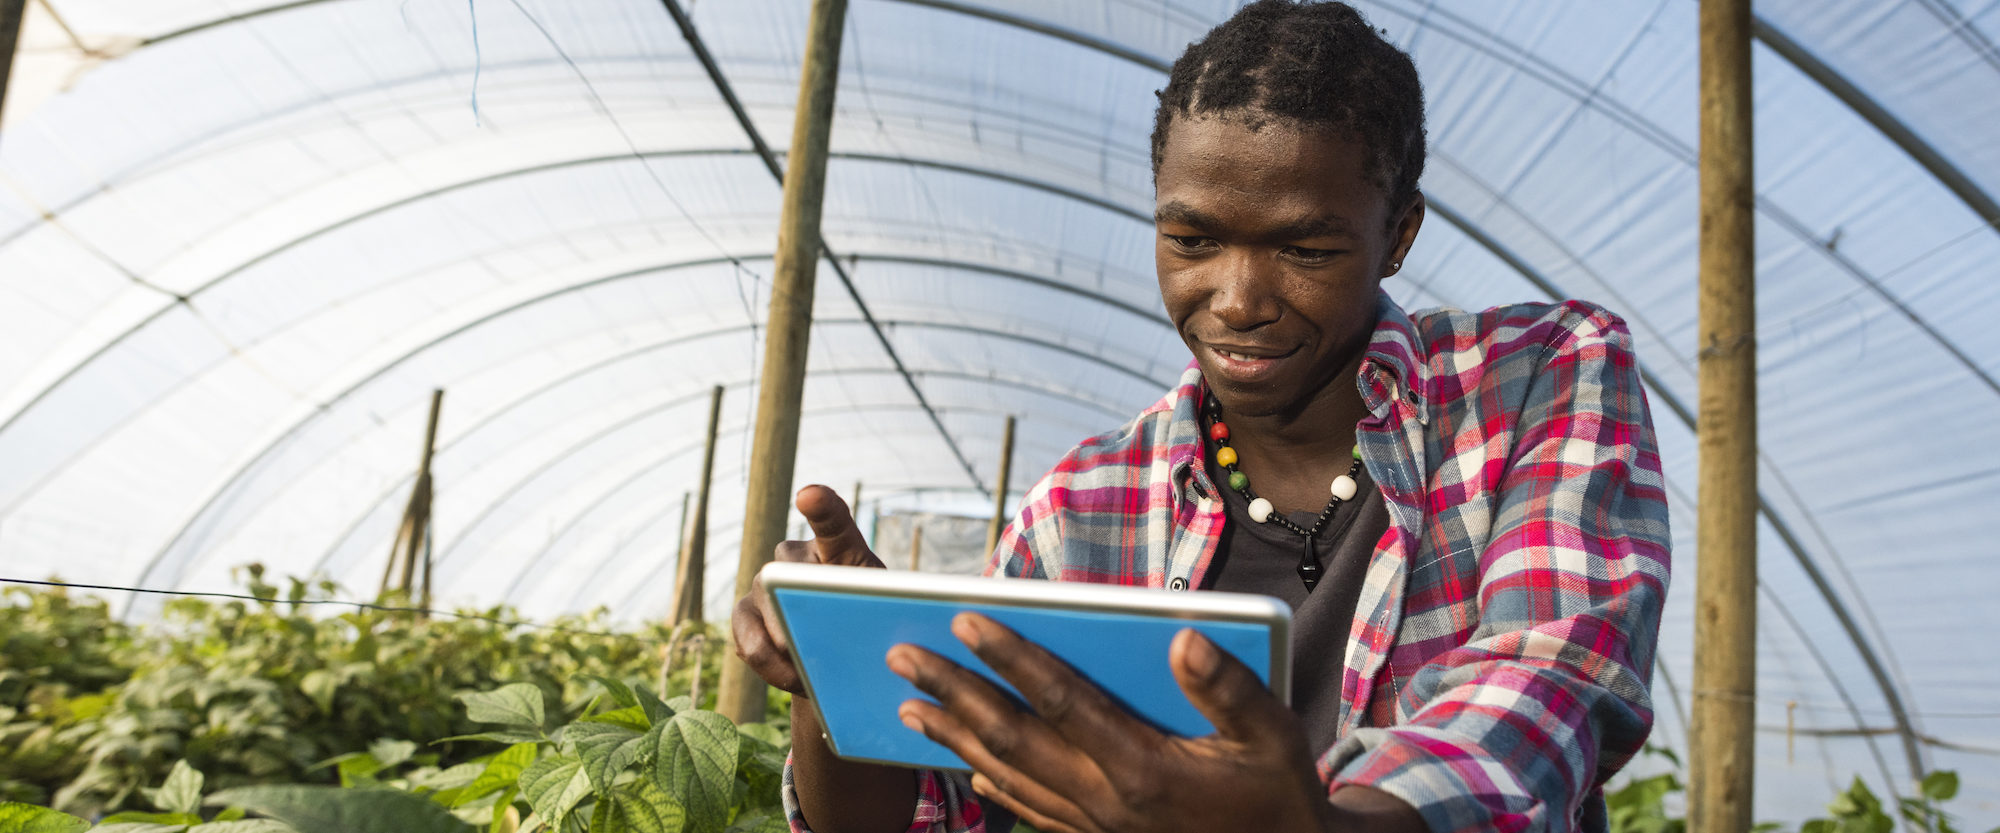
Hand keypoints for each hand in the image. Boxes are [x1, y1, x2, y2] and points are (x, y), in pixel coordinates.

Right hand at [730, 485, 883, 693]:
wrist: (839, 656)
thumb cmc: (868, 625)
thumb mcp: (880, 614)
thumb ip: (866, 611)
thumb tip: (839, 632)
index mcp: (838, 548)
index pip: (832, 520)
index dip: (821, 507)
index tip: (809, 495)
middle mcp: (792, 556)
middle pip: (789, 575)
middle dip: (799, 614)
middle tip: (821, 646)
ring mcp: (762, 582)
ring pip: (764, 611)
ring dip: (786, 651)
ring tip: (809, 677)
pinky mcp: (741, 614)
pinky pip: (748, 643)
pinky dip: (770, 668)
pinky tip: (791, 678)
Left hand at [884, 613, 1336, 832]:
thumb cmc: (1279, 797)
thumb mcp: (1276, 739)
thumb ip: (1230, 689)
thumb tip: (1183, 637)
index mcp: (1142, 768)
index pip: (1060, 701)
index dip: (1009, 658)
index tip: (964, 619)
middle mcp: (1105, 800)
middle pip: (1010, 738)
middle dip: (951, 692)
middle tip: (900, 653)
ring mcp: (1094, 826)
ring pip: (1007, 777)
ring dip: (952, 739)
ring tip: (906, 704)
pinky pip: (1031, 813)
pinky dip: (992, 788)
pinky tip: (968, 771)